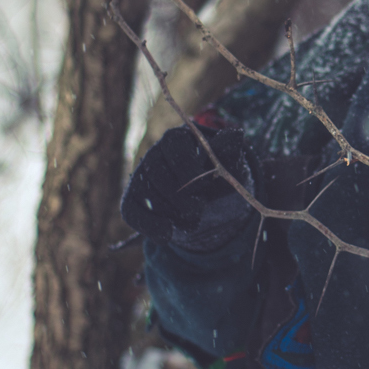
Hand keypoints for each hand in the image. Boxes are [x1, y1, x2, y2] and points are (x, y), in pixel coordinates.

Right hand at [121, 124, 255, 251]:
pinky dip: (150, 227)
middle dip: (182, 198)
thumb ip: (229, 152)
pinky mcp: (132, 200)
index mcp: (176, 139)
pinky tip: (168, 234)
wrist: (205, 195)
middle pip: (159, 176)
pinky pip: (132, 214)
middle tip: (199, 208)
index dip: (191, 174)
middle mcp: (153, 154)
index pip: (176, 153)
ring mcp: (140, 178)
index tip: (205, 188)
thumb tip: (237, 135)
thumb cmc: (217, 174)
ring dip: (173, 214)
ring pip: (148, 197)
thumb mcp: (228, 164)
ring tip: (192, 219)